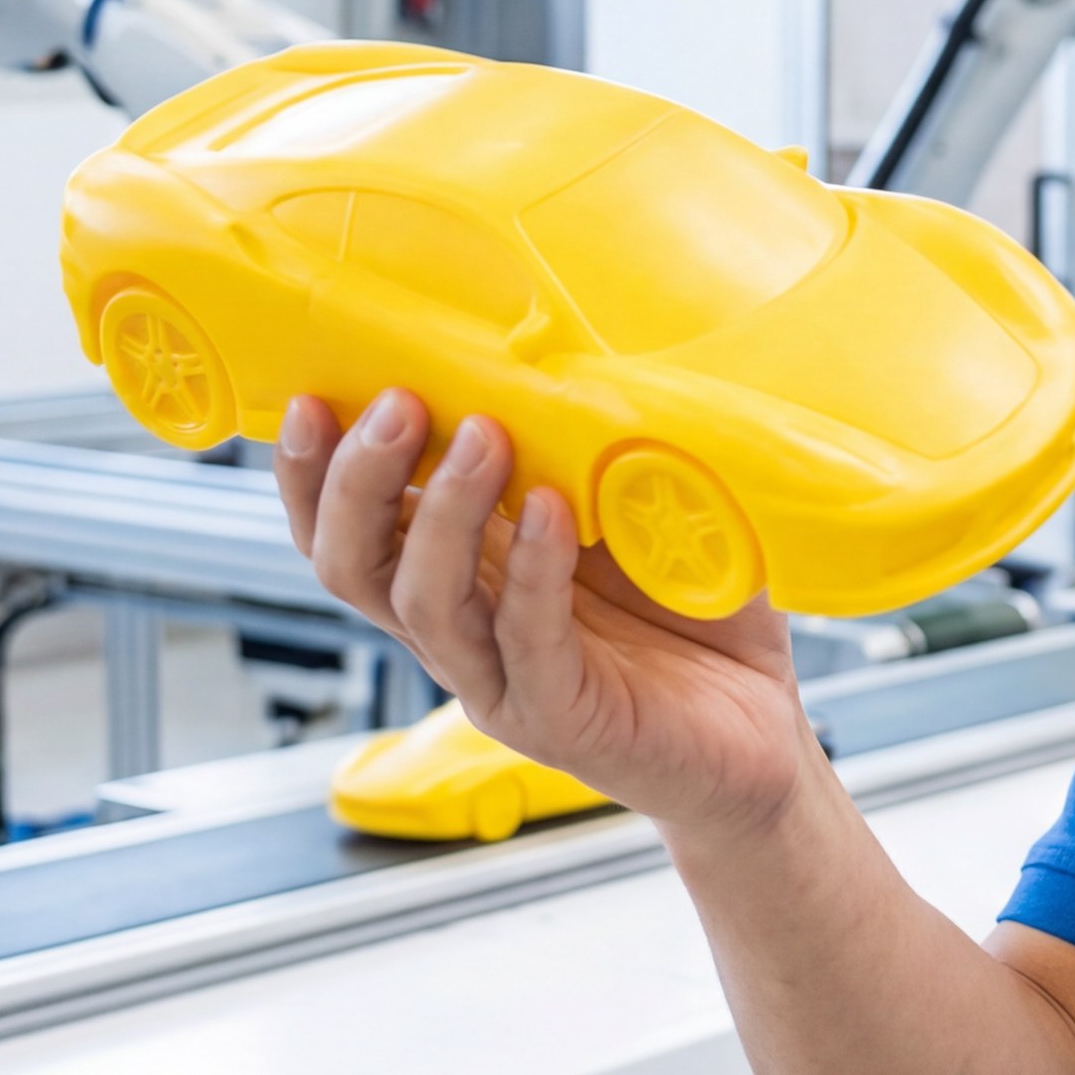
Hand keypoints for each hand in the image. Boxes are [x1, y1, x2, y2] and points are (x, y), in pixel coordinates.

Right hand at [276, 389, 818, 838]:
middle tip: (398, 405)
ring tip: (483, 437)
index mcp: (460, 573)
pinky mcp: (564, 718)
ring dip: (442, 512)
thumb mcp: (630, 508)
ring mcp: (505, 681)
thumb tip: (566, 349)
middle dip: (356, 482)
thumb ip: (584, 447)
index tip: (315, 397)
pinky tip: (545, 511)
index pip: (349, 529)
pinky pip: (525, 642)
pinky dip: (530, 571)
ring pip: (424, 604)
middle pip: (352, 567)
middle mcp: (462, 630)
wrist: (762, 726)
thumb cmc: (692, 611)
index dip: (312, 473)